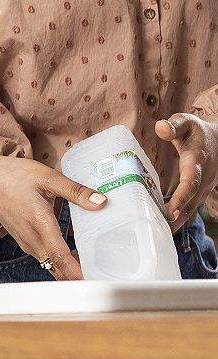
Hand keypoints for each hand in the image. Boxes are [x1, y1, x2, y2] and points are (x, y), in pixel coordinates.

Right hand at [0, 152, 105, 280]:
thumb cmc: (14, 176)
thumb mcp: (47, 177)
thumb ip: (75, 191)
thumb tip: (101, 202)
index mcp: (39, 222)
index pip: (59, 255)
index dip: (77, 271)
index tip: (93, 279)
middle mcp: (31, 237)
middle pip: (57, 267)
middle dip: (78, 276)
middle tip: (102, 277)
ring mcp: (26, 241)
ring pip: (50, 264)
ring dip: (69, 270)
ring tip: (92, 268)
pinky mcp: (24, 241)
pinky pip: (44, 258)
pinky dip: (59, 262)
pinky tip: (73, 256)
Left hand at [156, 114, 217, 230]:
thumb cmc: (197, 131)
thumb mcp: (186, 122)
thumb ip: (174, 125)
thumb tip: (161, 128)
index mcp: (198, 163)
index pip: (191, 183)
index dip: (181, 198)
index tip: (170, 213)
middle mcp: (203, 180)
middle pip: (190, 203)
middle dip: (175, 219)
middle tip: (156, 232)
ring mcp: (202, 189)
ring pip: (190, 210)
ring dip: (175, 223)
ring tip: (156, 236)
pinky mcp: (198, 194)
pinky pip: (188, 209)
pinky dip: (176, 220)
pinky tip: (161, 229)